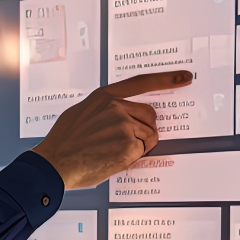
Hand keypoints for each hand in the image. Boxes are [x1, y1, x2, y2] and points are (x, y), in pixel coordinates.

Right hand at [31, 70, 191, 189]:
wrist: (55, 163)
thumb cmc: (64, 142)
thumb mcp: (80, 113)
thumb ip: (103, 109)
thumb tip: (118, 115)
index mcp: (104, 96)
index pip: (141, 82)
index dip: (166, 79)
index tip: (184, 77)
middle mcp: (116, 107)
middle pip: (149, 116)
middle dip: (144, 129)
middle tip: (122, 143)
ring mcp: (124, 125)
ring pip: (147, 136)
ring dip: (136, 146)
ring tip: (110, 152)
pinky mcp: (129, 145)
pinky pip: (142, 152)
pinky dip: (132, 158)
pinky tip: (111, 159)